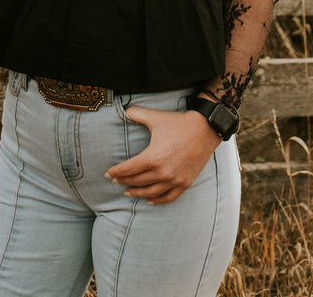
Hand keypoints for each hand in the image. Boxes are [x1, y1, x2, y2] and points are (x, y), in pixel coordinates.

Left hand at [105, 107, 220, 204]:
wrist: (204, 130)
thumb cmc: (178, 123)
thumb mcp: (156, 117)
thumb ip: (137, 114)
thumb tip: (124, 111)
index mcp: (153, 157)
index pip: (129, 169)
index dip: (117, 172)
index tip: (108, 174)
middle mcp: (163, 172)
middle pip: (138, 181)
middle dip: (124, 181)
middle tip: (115, 180)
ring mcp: (175, 180)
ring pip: (151, 192)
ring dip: (138, 193)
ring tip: (128, 192)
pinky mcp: (185, 183)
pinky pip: (169, 197)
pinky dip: (158, 200)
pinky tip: (150, 200)